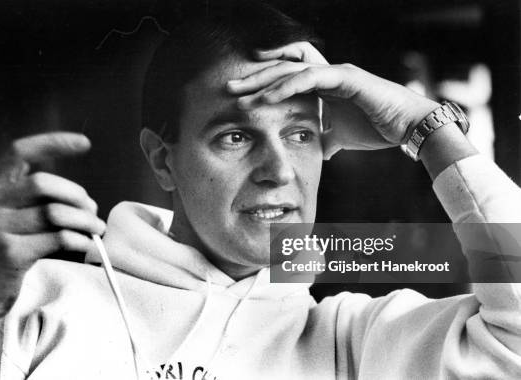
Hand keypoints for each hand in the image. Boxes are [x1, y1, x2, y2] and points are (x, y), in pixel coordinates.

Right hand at [0, 132, 105, 353]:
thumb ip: (30, 206)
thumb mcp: (2, 223)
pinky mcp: (9, 253)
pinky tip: (85, 246)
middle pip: (44, 183)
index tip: (84, 143)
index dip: (53, 143)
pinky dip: (80, 240)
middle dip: (77, 194)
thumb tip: (82, 201)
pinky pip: (58, 238)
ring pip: (55, 212)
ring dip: (85, 221)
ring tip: (96, 230)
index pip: (20, 152)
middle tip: (92, 211)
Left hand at [226, 42, 438, 158]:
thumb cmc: (376, 128)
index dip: (262, 84)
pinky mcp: (345, 77)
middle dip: (253, 78)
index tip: (238, 98)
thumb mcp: (339, 136)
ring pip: (290, 70)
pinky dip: (286, 86)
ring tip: (239, 94)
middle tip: (228, 88)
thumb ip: (324, 138)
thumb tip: (314, 153)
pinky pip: (309, 77)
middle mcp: (325, 74)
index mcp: (322, 85)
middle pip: (281, 69)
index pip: (285, 78)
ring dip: (263, 81)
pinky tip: (267, 98)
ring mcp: (334, 73)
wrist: (408, 127)